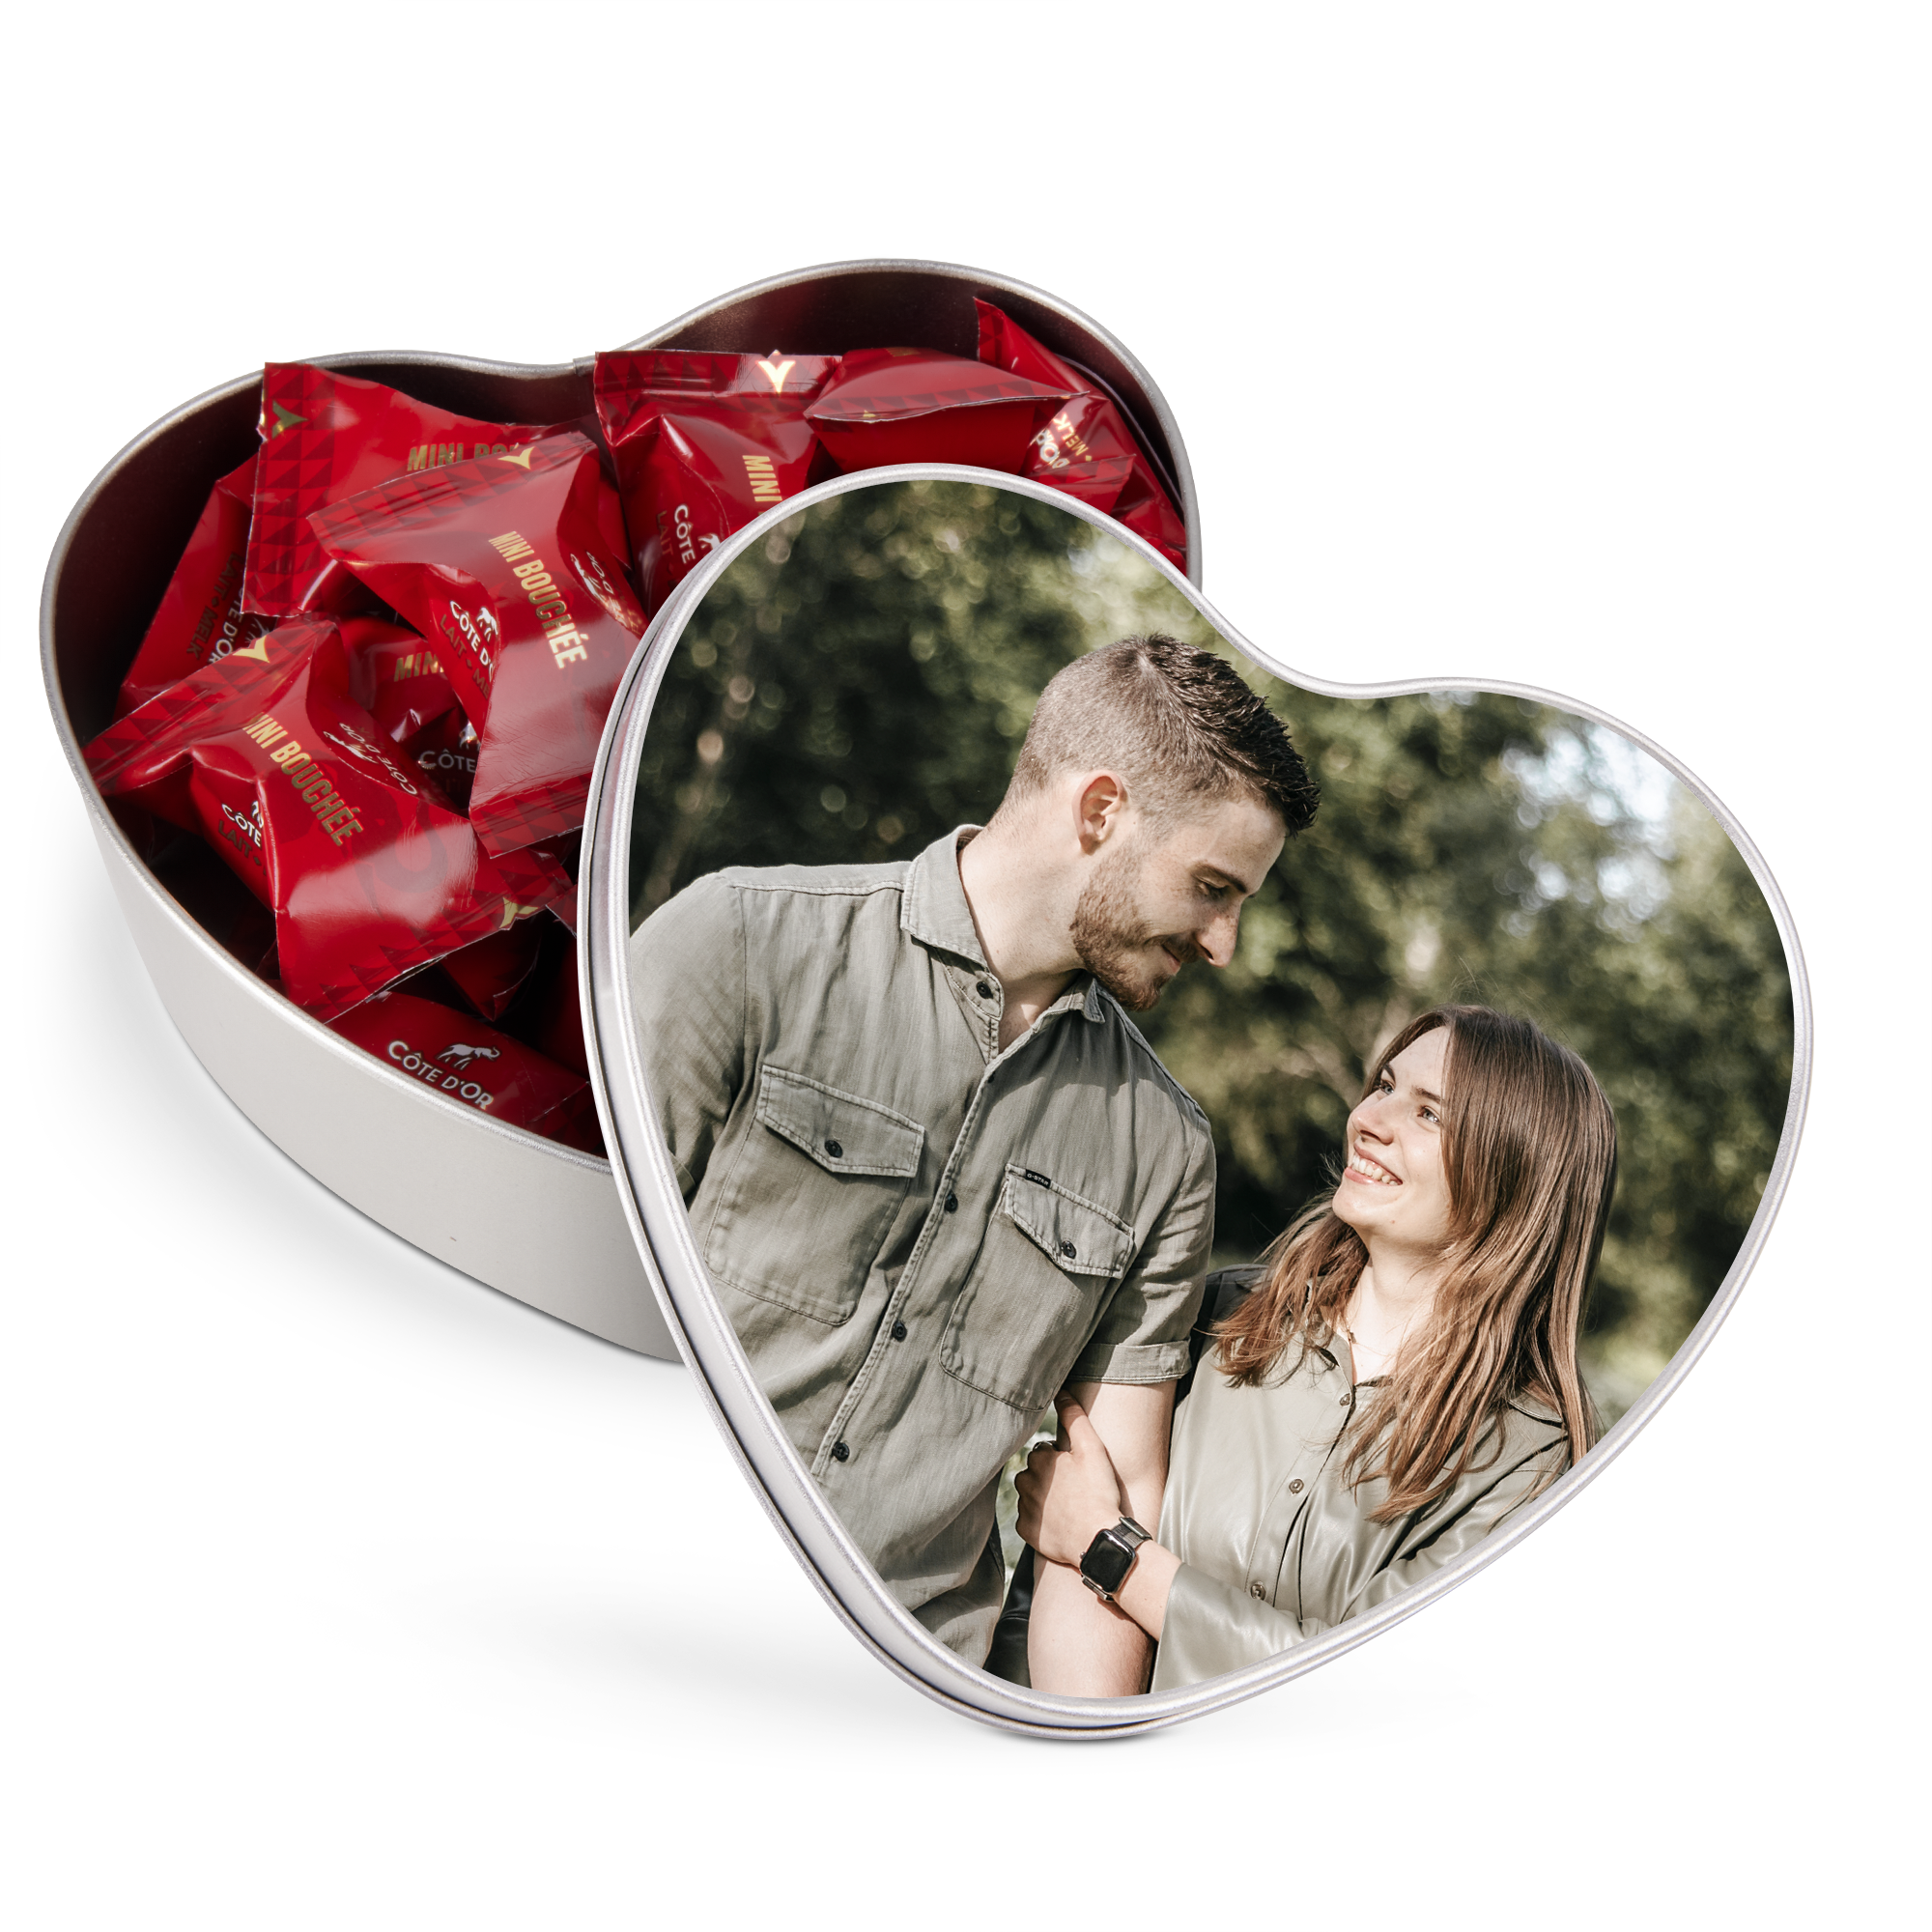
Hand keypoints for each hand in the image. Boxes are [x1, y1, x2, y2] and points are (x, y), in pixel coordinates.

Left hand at [1014, 1390, 1131, 1567]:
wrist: (1098, 1538)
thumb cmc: (1099, 1492)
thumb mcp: (1092, 1448)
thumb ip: (1074, 1416)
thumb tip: (1061, 1392)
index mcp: (1039, 1458)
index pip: (1043, 1451)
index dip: (1061, 1459)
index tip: (1076, 1470)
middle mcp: (1025, 1481)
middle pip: (1034, 1472)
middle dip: (1048, 1477)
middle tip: (1073, 1488)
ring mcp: (1024, 1508)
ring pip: (1030, 1495)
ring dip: (1043, 1497)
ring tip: (1068, 1505)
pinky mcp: (1026, 1531)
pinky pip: (1029, 1520)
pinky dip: (1040, 1520)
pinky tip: (1059, 1522)